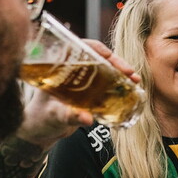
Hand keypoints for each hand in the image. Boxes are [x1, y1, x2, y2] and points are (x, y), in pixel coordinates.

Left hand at [14, 39, 139, 148]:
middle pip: (97, 57)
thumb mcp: (54, 115)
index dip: (96, 48)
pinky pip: (108, 82)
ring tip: (135, 80)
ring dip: (122, 72)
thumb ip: (68, 116)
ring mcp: (83, 79)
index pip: (79, 47)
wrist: (42, 130)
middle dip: (116, 62)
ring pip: (105, 68)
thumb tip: (86, 118)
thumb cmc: (41, 118)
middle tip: (130, 72)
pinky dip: (120, 83)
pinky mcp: (90, 90)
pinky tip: (131, 88)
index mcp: (59, 66)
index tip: (108, 57)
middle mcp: (72, 69)